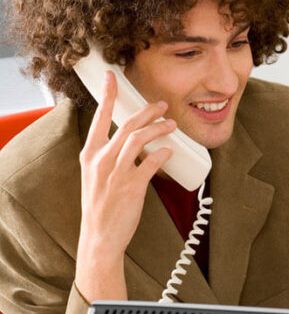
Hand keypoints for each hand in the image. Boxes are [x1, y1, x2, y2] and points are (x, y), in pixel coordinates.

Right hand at [75, 71, 175, 302]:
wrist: (100, 236)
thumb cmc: (101, 205)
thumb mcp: (96, 175)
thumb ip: (110, 156)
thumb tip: (135, 140)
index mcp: (90, 154)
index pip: (99, 117)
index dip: (108, 95)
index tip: (114, 77)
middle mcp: (100, 160)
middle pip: (127, 125)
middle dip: (148, 111)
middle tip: (164, 106)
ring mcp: (115, 173)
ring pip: (140, 139)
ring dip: (160, 129)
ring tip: (172, 125)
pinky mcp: (131, 187)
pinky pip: (151, 163)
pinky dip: (163, 153)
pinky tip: (170, 150)